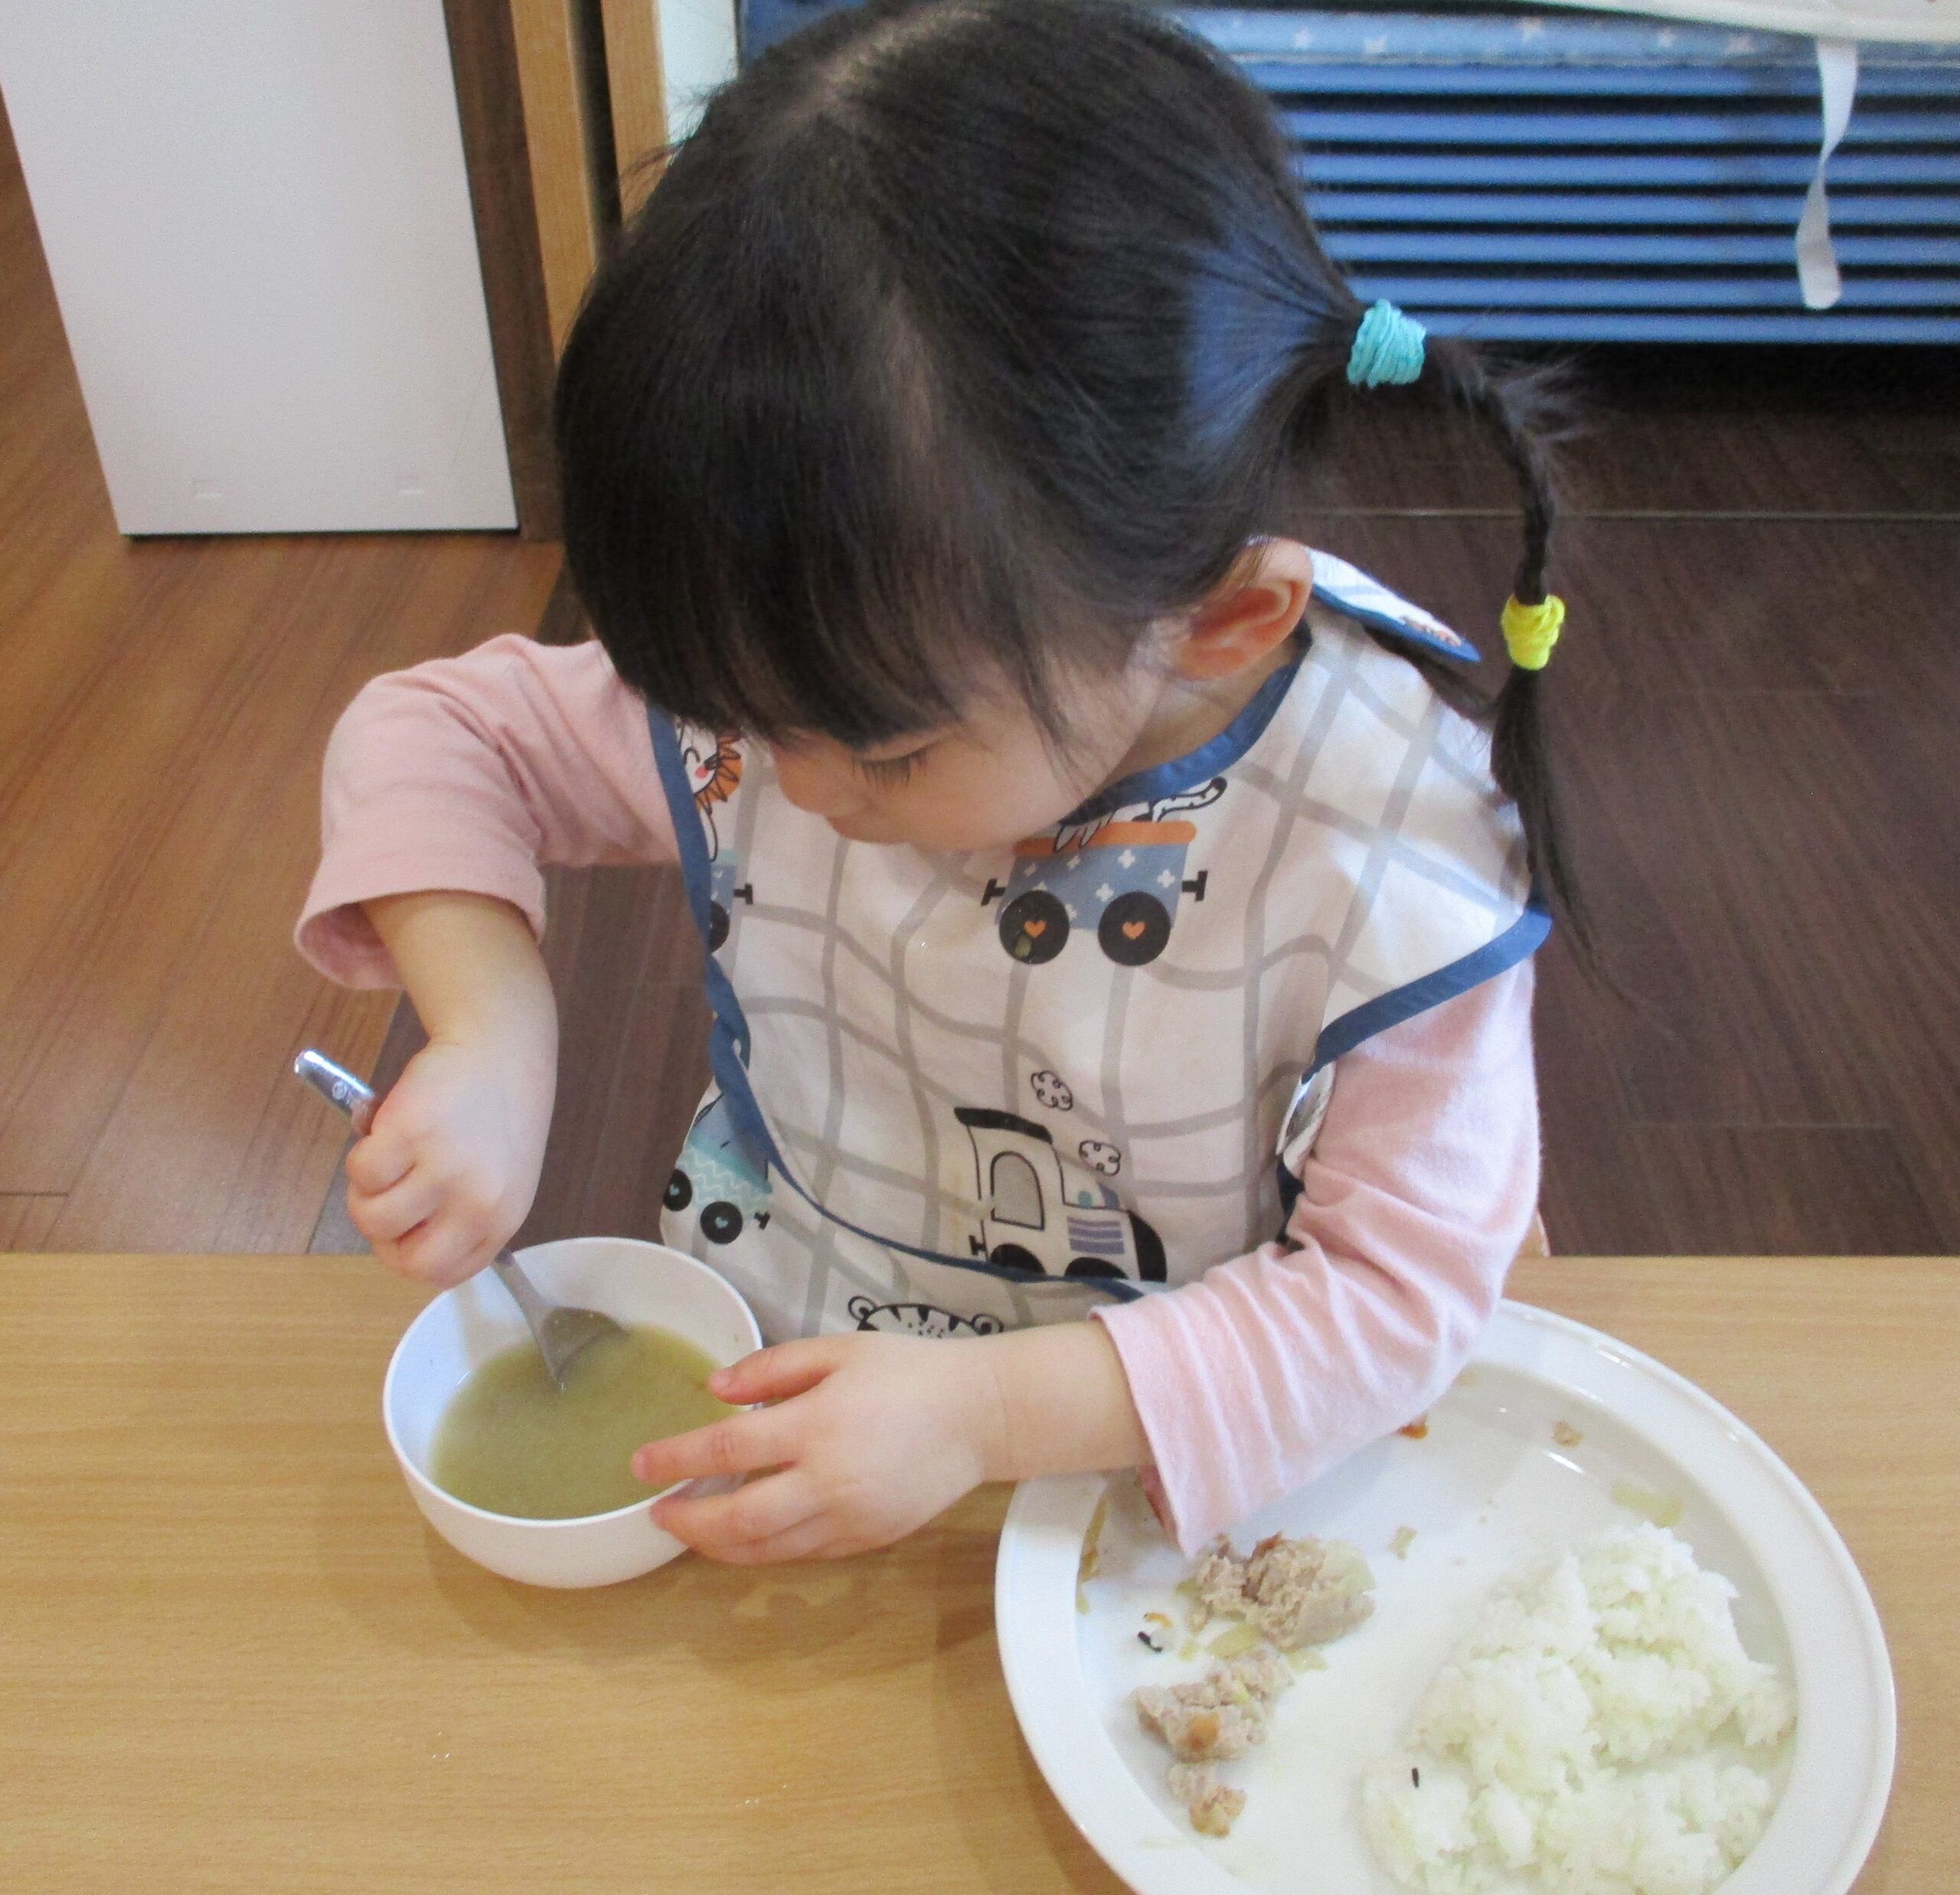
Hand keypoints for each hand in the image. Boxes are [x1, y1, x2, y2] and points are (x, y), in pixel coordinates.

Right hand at [342, 1036, 552, 1284]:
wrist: (501, 1049)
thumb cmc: (495, 1115)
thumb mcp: (497, 1179)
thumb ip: (460, 1216)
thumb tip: (399, 1240)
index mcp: (501, 1220)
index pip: (440, 1274)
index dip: (408, 1255)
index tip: (401, 1230)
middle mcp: (477, 1202)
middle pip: (404, 1260)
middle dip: (382, 1233)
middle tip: (387, 1195)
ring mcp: (444, 1168)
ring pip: (372, 1217)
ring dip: (367, 1190)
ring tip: (389, 1157)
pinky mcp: (410, 1132)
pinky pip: (361, 1171)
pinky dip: (362, 1154)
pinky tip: (387, 1130)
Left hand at [633, 1334, 1008, 1563]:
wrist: (979, 1414)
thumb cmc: (906, 1371)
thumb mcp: (838, 1350)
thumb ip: (772, 1369)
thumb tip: (715, 1391)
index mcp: (818, 1425)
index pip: (727, 1449)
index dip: (676, 1459)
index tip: (640, 1465)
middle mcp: (828, 1481)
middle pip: (738, 1518)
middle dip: (687, 1520)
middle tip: (658, 1512)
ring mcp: (849, 1518)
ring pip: (766, 1549)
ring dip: (718, 1544)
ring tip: (691, 1528)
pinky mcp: (867, 1540)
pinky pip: (801, 1554)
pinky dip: (763, 1550)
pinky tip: (745, 1535)